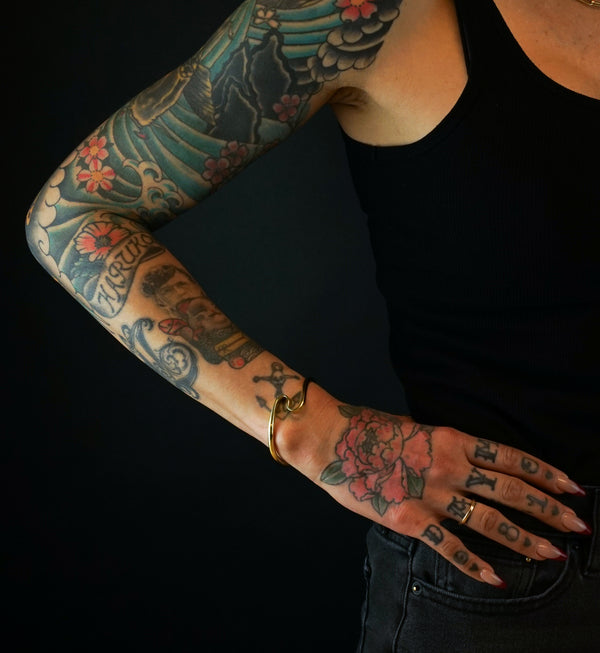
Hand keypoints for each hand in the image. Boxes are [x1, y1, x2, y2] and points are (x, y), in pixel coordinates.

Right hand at [315, 404, 588, 586]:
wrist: (328, 439)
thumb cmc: (367, 429)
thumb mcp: (413, 428)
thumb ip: (440, 445)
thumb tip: (460, 459)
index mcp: (451, 440)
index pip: (510, 458)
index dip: (544, 474)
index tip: (571, 486)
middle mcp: (448, 467)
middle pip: (510, 490)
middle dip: (548, 509)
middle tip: (577, 525)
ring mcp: (430, 494)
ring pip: (489, 520)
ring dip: (524, 539)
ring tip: (552, 554)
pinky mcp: (409, 519)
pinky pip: (449, 546)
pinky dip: (474, 564)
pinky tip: (496, 579)